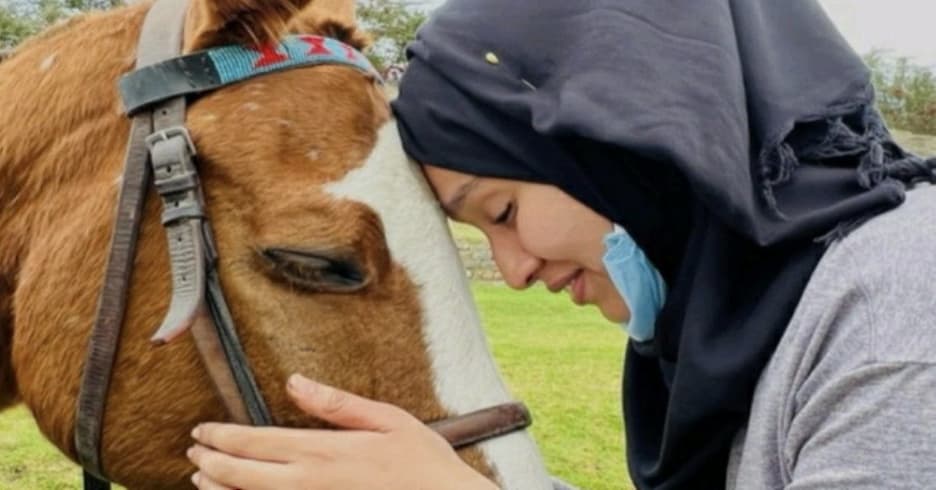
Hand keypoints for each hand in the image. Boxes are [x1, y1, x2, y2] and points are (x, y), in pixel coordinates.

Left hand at [187, 374, 497, 489]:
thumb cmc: (421, 463)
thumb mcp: (385, 419)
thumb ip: (336, 403)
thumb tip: (295, 382)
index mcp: (322, 450)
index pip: (255, 441)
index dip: (222, 437)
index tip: (202, 432)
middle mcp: (308, 482)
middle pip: (242, 474)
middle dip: (212, 462)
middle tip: (194, 453)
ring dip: (220, 489)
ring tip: (202, 480)